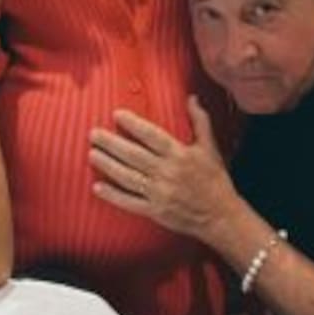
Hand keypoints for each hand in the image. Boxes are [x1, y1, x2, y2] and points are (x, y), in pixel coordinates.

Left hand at [89, 96, 238, 240]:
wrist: (221, 216)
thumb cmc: (215, 180)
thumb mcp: (210, 148)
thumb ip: (200, 121)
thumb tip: (192, 98)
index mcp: (180, 155)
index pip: (152, 136)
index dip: (134, 124)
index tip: (117, 114)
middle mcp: (168, 173)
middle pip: (134, 155)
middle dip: (111, 143)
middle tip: (93, 133)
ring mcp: (160, 193)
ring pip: (128, 177)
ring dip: (108, 165)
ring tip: (92, 154)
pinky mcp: (155, 211)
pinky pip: (130, 202)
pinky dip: (113, 195)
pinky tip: (97, 187)